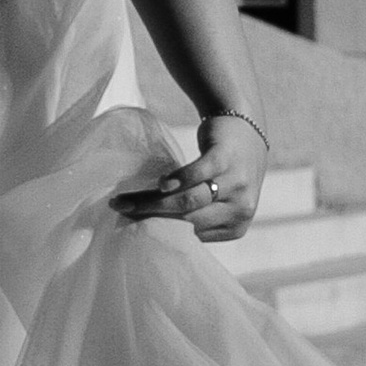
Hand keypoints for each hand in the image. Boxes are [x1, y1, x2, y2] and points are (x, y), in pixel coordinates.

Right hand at [113, 111, 267, 242]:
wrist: (244, 130)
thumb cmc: (225, 172)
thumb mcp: (219, 201)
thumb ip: (197, 216)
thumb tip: (152, 227)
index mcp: (236, 227)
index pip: (193, 234)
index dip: (160, 230)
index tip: (132, 225)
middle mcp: (241, 209)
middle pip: (189, 218)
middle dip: (151, 216)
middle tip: (121, 210)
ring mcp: (236, 183)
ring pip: (190, 200)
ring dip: (154, 200)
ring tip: (127, 198)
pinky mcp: (226, 157)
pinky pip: (199, 173)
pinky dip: (178, 179)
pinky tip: (161, 182)